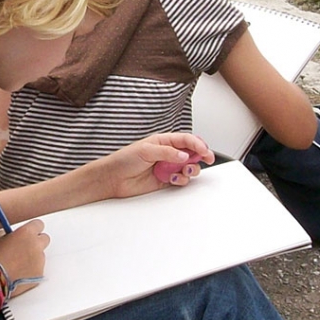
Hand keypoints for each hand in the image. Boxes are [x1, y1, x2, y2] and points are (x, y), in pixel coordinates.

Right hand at [0, 219, 48, 294]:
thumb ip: (6, 234)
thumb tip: (9, 235)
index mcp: (26, 233)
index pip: (38, 224)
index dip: (32, 229)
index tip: (27, 233)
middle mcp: (36, 245)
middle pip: (44, 239)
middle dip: (36, 242)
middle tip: (24, 248)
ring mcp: (40, 261)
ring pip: (40, 255)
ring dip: (32, 257)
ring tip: (17, 265)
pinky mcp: (40, 275)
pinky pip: (38, 269)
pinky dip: (31, 271)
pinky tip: (18, 274)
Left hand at [98, 133, 214, 197]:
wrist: (113, 178)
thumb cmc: (124, 159)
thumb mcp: (146, 150)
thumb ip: (166, 152)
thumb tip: (183, 155)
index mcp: (163, 141)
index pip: (186, 139)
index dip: (198, 144)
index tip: (205, 151)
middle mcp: (168, 153)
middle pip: (191, 153)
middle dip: (200, 156)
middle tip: (206, 159)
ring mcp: (168, 167)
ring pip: (188, 167)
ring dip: (191, 169)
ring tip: (185, 171)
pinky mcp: (166, 180)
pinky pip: (181, 179)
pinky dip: (181, 180)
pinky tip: (173, 179)